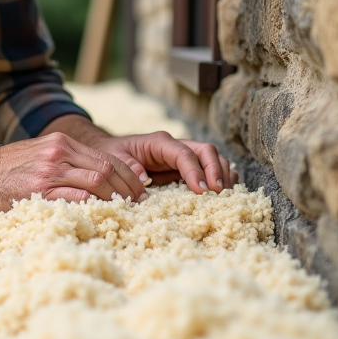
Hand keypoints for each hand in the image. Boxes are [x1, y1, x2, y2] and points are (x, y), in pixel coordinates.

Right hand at [0, 131, 147, 213]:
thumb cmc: (6, 170)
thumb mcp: (40, 155)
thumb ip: (67, 163)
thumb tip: (98, 180)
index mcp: (61, 143)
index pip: (106, 156)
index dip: (128, 174)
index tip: (139, 189)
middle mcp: (59, 152)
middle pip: (107, 168)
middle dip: (128, 188)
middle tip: (139, 204)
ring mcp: (50, 171)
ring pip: (97, 181)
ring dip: (116, 199)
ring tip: (125, 212)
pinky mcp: (40, 190)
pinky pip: (76, 198)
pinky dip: (93, 207)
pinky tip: (102, 216)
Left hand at [92, 132, 237, 193]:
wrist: (112, 151)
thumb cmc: (114, 155)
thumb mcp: (114, 159)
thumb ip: (128, 166)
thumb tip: (144, 179)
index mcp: (159, 142)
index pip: (184, 153)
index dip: (195, 171)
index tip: (202, 190)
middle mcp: (176, 146)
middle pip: (206, 151)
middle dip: (215, 170)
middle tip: (218, 193)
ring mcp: (185, 155)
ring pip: (213, 158)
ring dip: (222, 175)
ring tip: (225, 196)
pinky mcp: (188, 167)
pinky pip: (211, 168)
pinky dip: (221, 178)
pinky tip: (225, 192)